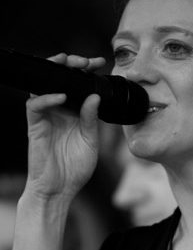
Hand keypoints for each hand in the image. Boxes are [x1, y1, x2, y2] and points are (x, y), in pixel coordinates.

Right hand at [24, 53, 105, 201]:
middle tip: (86, 60)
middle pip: (59, 81)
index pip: (78, 87)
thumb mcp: (90, 141)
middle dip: (71, 65)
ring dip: (55, 73)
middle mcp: (60, 112)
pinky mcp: (35, 126)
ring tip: (69, 64)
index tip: (101, 64)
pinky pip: (35, 106)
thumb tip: (95, 96)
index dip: (87, 72)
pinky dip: (47, 98)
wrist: (60, 189)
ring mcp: (46, 118)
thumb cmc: (75, 167)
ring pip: (43, 86)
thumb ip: (91, 119)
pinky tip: (61, 96)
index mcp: (74, 114)